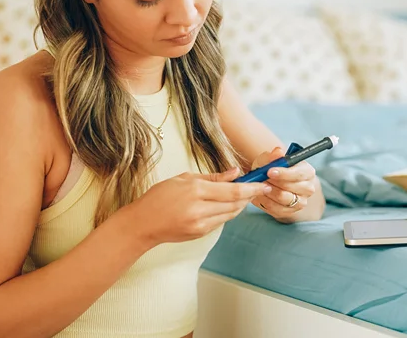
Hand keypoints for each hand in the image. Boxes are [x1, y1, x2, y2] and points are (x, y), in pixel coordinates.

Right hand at [125, 168, 270, 247]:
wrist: (142, 224)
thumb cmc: (159, 197)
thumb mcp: (184, 179)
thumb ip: (212, 177)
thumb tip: (235, 173)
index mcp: (196, 190)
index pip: (232, 191)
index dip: (251, 188)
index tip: (263, 184)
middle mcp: (200, 209)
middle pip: (235, 204)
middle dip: (250, 197)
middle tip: (260, 189)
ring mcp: (200, 224)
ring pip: (230, 214)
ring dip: (240, 205)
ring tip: (246, 196)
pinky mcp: (199, 234)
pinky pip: (220, 222)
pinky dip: (227, 213)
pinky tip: (228, 206)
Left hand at [250, 147, 317, 219]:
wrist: (269, 181)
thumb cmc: (271, 167)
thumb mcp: (270, 158)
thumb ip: (274, 155)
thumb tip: (278, 152)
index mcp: (307, 172)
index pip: (298, 173)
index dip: (284, 173)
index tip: (269, 171)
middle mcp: (308, 188)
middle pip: (291, 187)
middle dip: (273, 183)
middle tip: (260, 179)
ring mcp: (301, 201)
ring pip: (283, 198)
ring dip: (268, 191)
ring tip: (258, 185)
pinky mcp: (290, 212)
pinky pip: (276, 209)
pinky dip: (265, 201)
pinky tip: (258, 194)